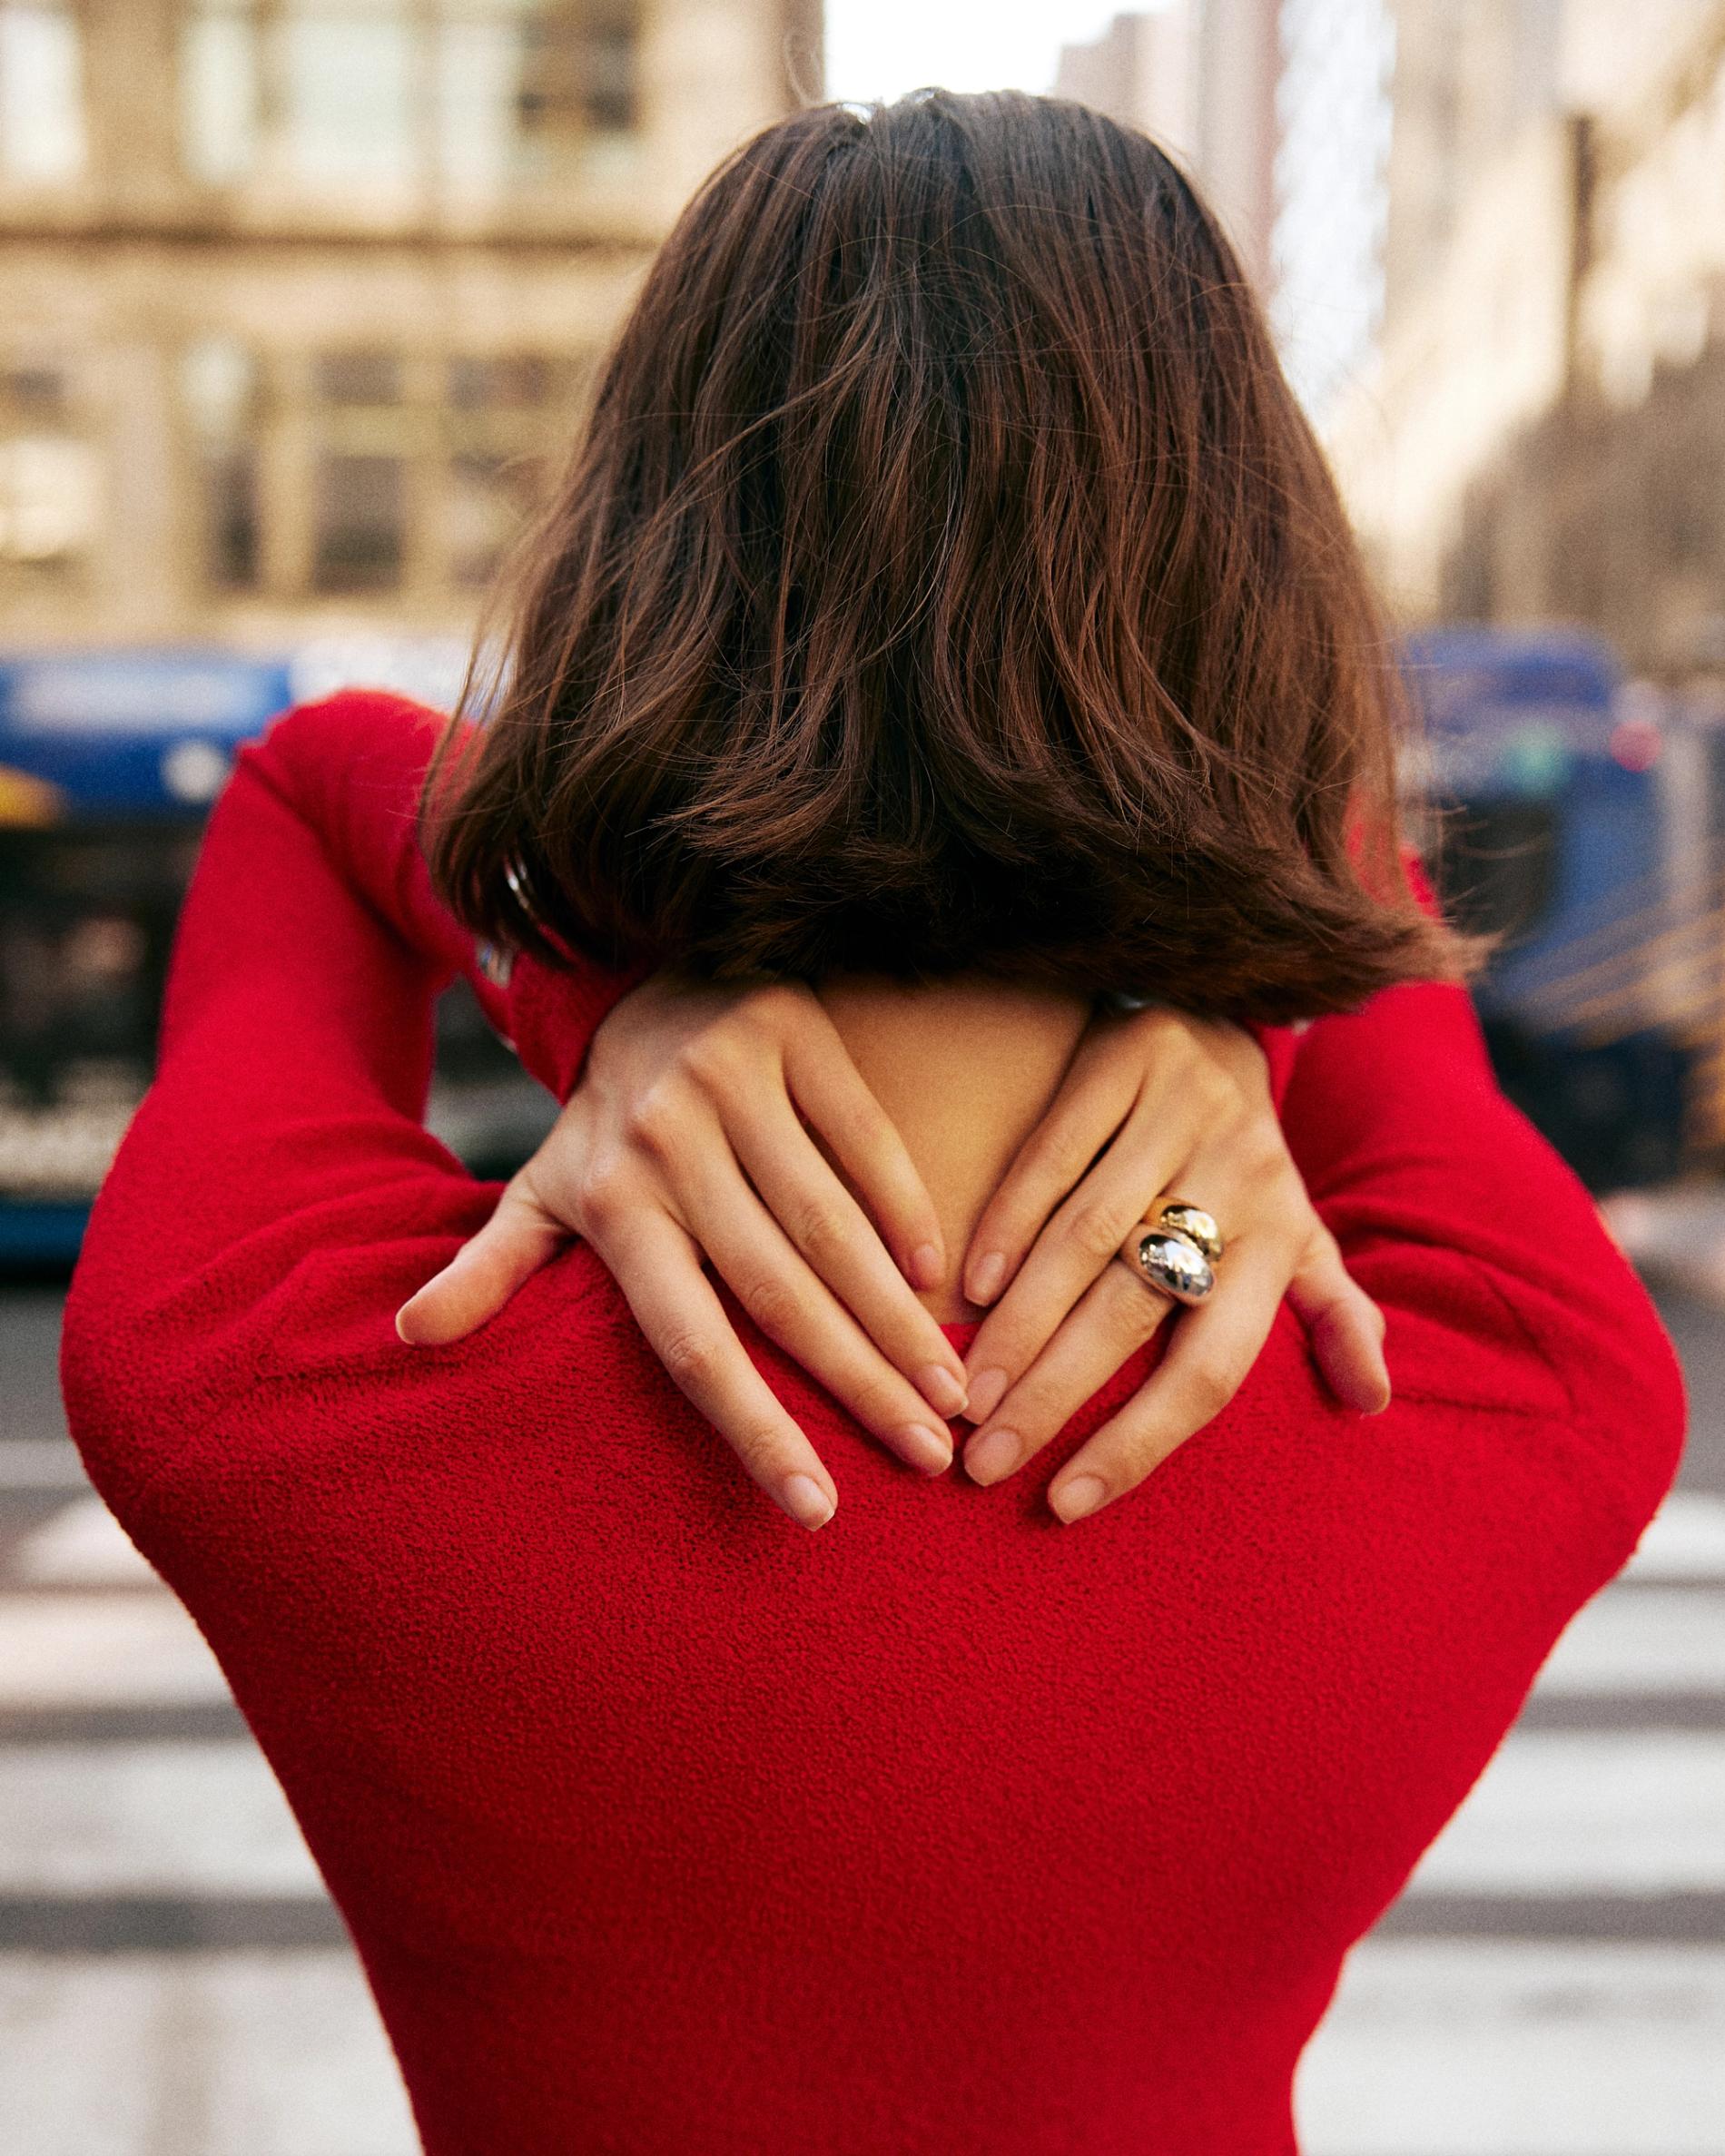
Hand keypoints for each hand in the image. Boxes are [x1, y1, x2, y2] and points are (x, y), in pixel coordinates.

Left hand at [396, 976, 969, 1530]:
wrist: (636, 972)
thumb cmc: (602, 1122)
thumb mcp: (539, 1190)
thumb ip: (489, 1268)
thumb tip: (406, 1337)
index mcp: (613, 1206)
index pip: (688, 1344)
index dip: (753, 1428)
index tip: (816, 1510)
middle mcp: (670, 1149)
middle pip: (778, 1293)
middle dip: (860, 1383)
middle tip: (927, 1457)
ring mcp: (732, 1086)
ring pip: (831, 1224)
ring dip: (897, 1314)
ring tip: (950, 1389)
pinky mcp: (792, 1036)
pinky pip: (863, 1136)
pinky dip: (903, 1206)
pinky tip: (938, 1277)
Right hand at [956, 1007, 1389, 1522]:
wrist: (1221, 1013)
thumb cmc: (1249, 1159)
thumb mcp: (1303, 1233)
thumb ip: (1333, 1313)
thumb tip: (1373, 1402)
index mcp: (1282, 1240)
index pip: (1212, 1368)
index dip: (1142, 1441)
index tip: (1067, 1503)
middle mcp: (1239, 1179)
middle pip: (1135, 1312)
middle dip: (1055, 1396)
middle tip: (985, 1462)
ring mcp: (1183, 1115)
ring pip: (1087, 1238)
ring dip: (1019, 1323)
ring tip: (965, 1393)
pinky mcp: (1125, 1060)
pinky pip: (1056, 1154)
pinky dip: (1010, 1220)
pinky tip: (963, 1285)